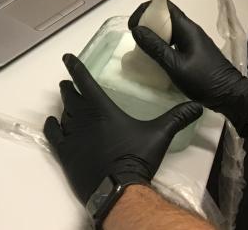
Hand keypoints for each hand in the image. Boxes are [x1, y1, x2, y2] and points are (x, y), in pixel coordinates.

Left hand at [44, 54, 202, 205]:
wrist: (117, 189)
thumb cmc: (136, 159)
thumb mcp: (159, 135)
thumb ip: (176, 118)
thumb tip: (197, 106)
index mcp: (102, 109)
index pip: (84, 80)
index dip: (75, 67)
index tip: (67, 57)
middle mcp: (83, 118)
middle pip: (70, 96)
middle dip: (69, 87)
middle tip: (68, 83)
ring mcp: (71, 135)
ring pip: (62, 113)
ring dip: (64, 105)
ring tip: (66, 101)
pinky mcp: (64, 153)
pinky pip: (52, 134)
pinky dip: (51, 125)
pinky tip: (52, 122)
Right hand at [128, 1, 247, 129]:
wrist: (230, 95)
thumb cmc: (204, 80)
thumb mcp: (175, 65)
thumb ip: (155, 48)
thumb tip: (136, 30)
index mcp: (187, 28)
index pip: (164, 6)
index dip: (146, 10)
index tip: (133, 27)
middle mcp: (190, 30)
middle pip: (165, 18)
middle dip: (147, 25)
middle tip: (135, 42)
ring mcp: (192, 41)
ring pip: (168, 31)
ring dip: (153, 37)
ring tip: (141, 51)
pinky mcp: (193, 52)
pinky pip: (173, 43)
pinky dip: (161, 46)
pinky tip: (154, 60)